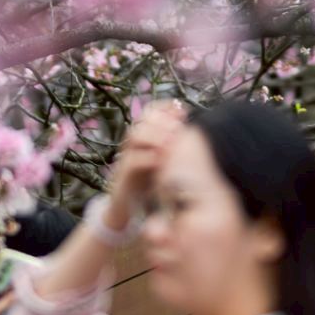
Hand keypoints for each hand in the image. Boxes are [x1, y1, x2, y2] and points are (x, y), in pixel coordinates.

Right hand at [106, 101, 186, 221]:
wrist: (128, 206)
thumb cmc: (148, 181)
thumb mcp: (163, 160)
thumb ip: (173, 143)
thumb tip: (190, 124)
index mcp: (143, 137)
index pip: (150, 112)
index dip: (165, 107)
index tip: (182, 109)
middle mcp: (132, 143)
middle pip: (143, 120)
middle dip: (162, 121)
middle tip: (178, 127)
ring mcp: (126, 157)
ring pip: (135, 136)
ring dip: (154, 136)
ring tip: (170, 142)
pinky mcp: (124, 175)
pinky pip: (133, 161)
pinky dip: (148, 158)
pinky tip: (161, 160)